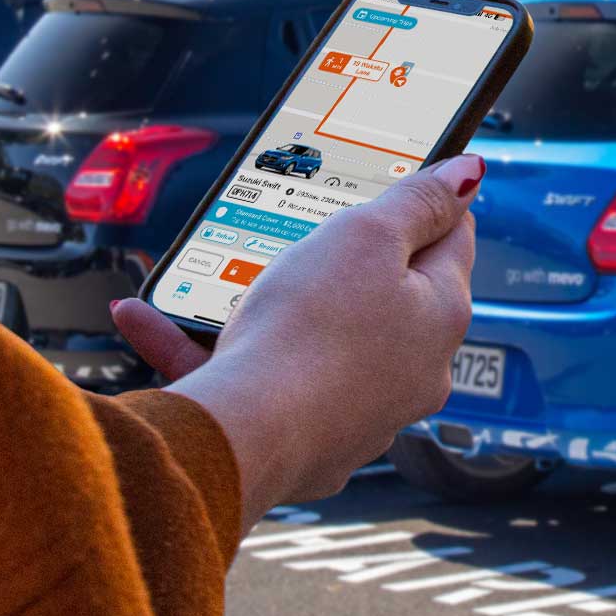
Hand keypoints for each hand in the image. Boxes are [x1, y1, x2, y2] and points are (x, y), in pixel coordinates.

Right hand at [112, 155, 481, 532]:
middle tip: (297, 232)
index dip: (423, 206)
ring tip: (210, 271)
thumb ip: (418, 201)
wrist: (245, 439)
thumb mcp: (367, 235)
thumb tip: (469, 175)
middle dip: (336, 260)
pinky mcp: (302, 440)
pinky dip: (208, 348)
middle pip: (384, 292)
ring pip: (311, 336)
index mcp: (441, 316)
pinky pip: (257, 379)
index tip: (391, 188)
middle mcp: (412, 370)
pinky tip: (146, 317)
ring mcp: (358, 410)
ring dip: (259, 302)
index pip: (450, 242)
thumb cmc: (310, 330)